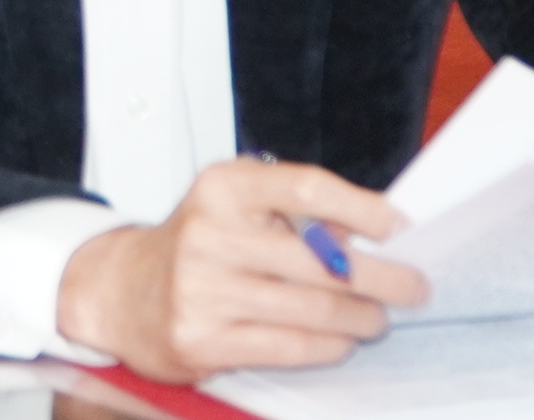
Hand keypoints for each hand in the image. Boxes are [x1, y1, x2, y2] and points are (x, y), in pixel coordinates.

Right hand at [55, 157, 427, 383]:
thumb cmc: (195, 245)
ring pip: (314, 309)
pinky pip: (290, 346)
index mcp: (222, 188)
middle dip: (383, 277)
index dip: (362, 207)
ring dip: (362, 317)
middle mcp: (209, 234)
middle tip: (413, 285)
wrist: (120, 291)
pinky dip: (328, 345)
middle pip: (323, 260)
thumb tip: (370, 237)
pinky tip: (340, 339)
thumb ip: (295, 212)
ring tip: (377, 318)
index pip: (306, 188)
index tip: (397, 224)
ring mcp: (202, 290)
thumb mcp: (235, 207)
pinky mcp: (202, 340)